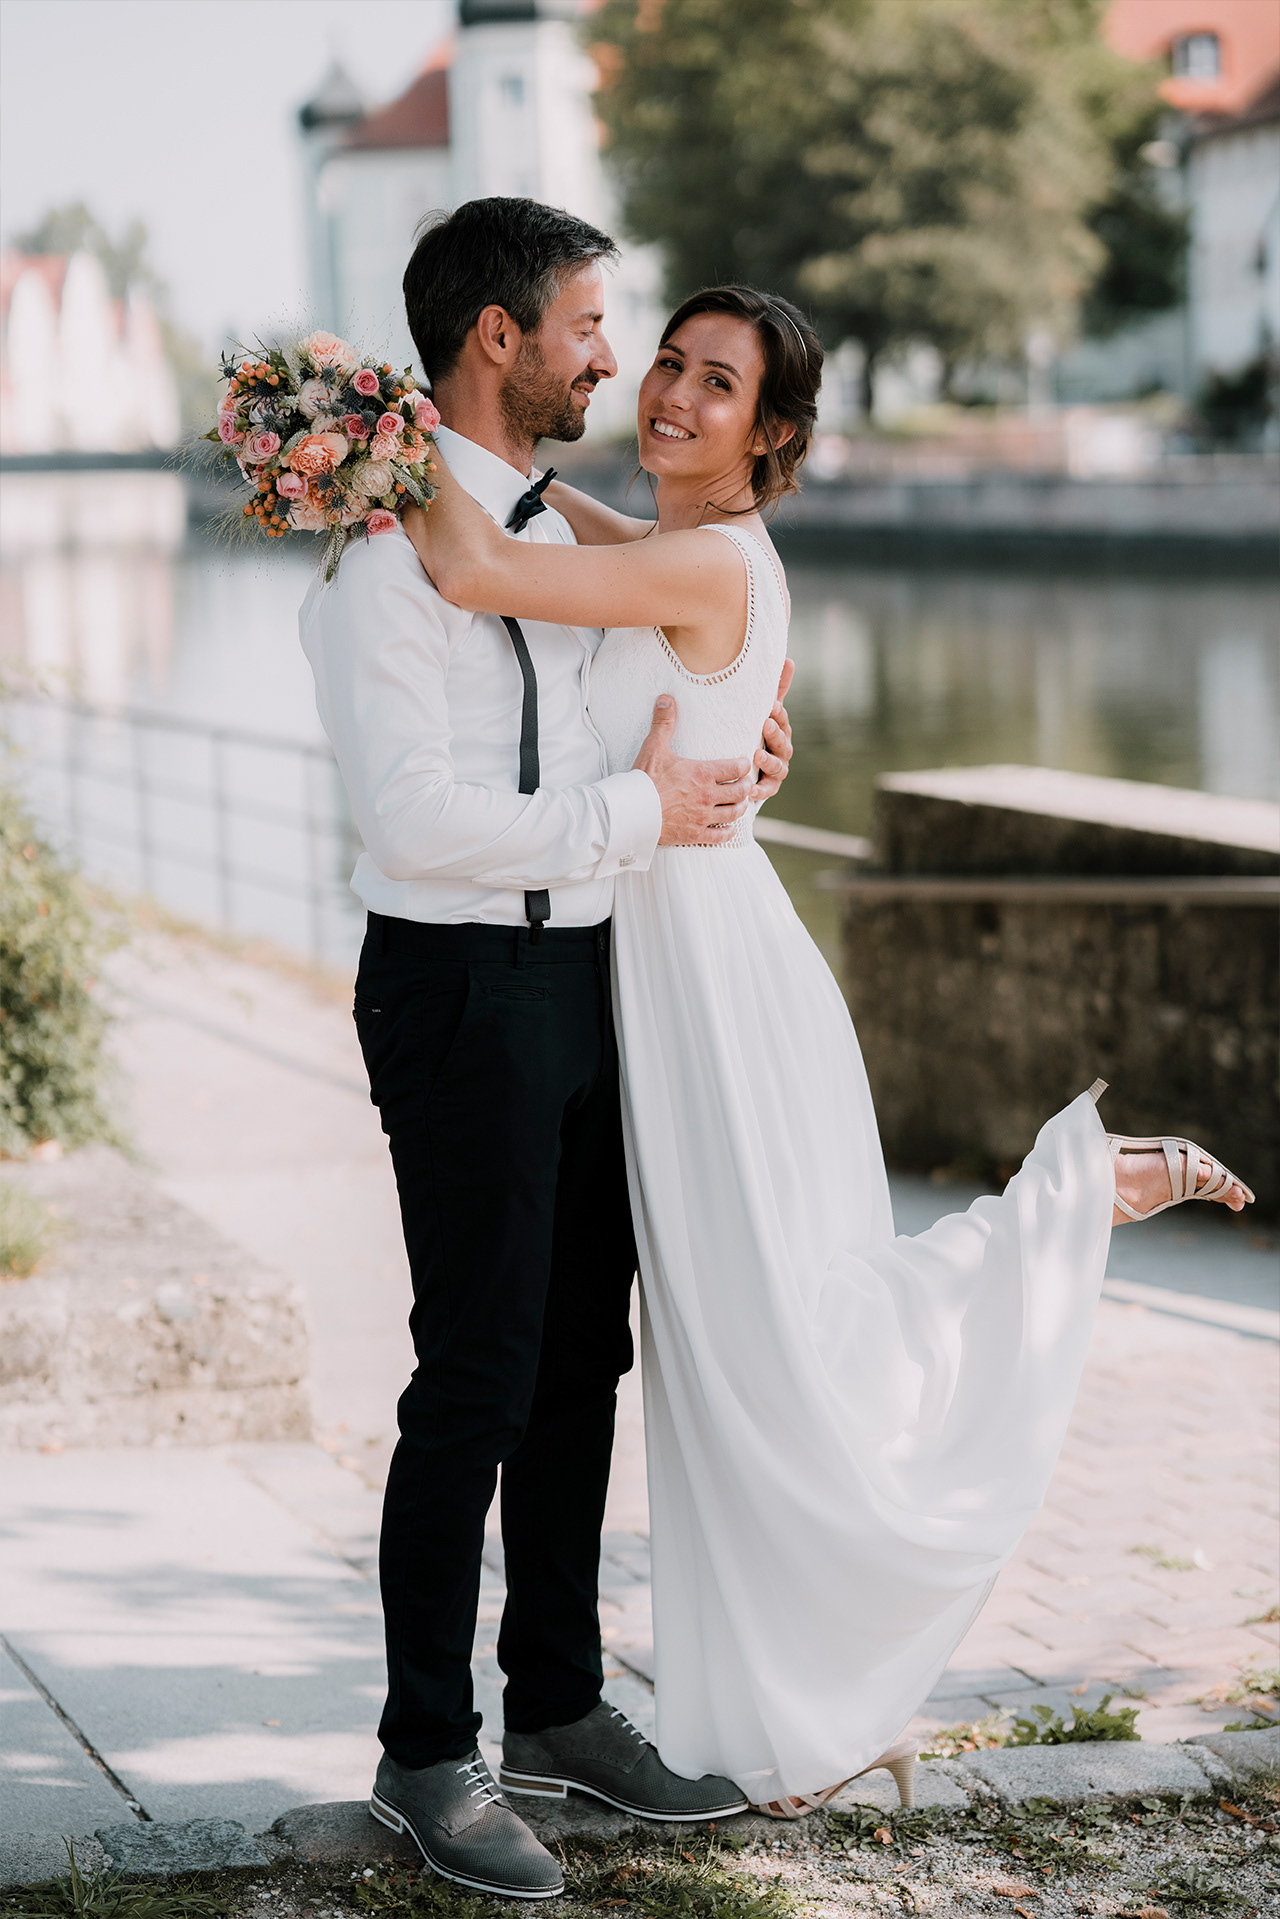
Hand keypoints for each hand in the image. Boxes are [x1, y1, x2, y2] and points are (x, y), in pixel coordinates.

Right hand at [633, 695, 752, 845]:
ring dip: (740, 806)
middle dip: (746, 785)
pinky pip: (721, 836)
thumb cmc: (643, 779)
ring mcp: (703, 817)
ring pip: (735, 812)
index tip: (742, 763)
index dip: (743, 764)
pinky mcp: (695, 834)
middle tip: (744, 782)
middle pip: (741, 790)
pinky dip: (728, 831)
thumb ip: (664, 723)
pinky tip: (730, 828)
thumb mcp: (654, 747)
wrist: (631, 812)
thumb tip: (666, 698)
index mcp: (703, 773)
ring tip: (739, 802)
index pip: (736, 767)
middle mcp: (708, 796)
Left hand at [753, 658, 794, 804]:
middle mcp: (782, 750)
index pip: (783, 720)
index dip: (778, 713)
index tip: (771, 705)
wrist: (745, 764)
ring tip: (756, 755)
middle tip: (765, 724)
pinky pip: (767, 790)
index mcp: (780, 730)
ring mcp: (777, 770)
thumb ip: (776, 689)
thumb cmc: (754, 731)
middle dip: (775, 733)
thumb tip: (789, 659)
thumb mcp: (763, 710)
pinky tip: (750, 788)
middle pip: (783, 742)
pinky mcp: (768, 788)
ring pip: (778, 766)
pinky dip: (760, 790)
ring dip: (768, 760)